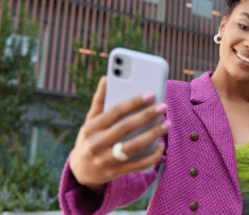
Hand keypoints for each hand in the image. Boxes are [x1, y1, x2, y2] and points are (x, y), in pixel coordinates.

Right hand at [68, 76, 168, 190]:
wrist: (81, 171)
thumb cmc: (90, 139)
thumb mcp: (90, 120)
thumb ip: (100, 100)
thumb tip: (107, 77)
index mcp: (91, 127)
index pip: (115, 111)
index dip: (134, 102)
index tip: (151, 94)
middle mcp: (96, 144)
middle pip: (126, 127)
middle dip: (147, 116)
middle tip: (164, 106)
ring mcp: (105, 160)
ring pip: (133, 147)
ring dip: (153, 135)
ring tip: (167, 123)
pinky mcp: (115, 172)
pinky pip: (137, 165)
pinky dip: (152, 156)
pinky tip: (162, 146)